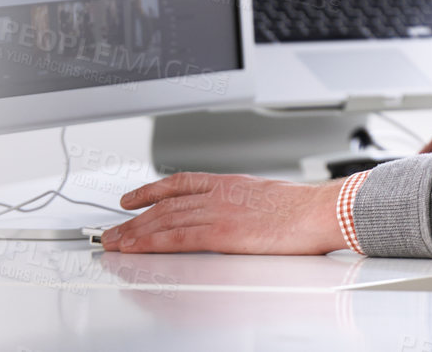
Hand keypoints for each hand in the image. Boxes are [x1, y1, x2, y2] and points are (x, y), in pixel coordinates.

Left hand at [99, 172, 342, 253]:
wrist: (321, 211)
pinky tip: (136, 248)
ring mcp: (219, 212)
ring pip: (164, 220)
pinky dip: (151, 242)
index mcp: (231, 182)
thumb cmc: (306, 208)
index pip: (180, 182)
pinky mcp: (221, 233)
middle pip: (164, 204)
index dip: (150, 189)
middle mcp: (219, 194)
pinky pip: (176, 238)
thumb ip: (246, 204)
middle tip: (111, 230)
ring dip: (134, 232)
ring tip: (113, 242)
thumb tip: (240, 219)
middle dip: (133, 218)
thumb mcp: (270, 197)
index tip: (131, 197)